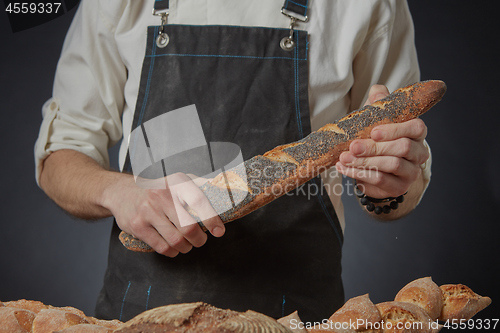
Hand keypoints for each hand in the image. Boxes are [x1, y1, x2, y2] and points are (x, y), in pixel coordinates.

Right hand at [102, 172, 224, 256]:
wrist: (121, 192)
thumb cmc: (156, 189)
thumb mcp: (177, 181)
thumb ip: (200, 186)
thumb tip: (225, 192)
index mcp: (176, 182)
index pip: (198, 201)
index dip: (212, 219)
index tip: (218, 231)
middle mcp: (161, 195)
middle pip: (189, 227)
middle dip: (199, 239)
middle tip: (200, 240)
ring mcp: (148, 211)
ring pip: (176, 240)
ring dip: (186, 247)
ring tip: (187, 245)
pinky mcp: (137, 226)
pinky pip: (162, 247)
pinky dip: (172, 252)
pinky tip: (174, 248)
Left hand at [335, 85, 429, 199]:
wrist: (374, 168)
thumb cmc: (377, 139)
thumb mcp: (376, 119)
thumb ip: (379, 104)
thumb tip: (378, 90)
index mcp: (416, 133)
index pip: (416, 128)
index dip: (395, 129)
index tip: (374, 132)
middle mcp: (418, 152)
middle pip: (402, 148)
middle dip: (374, 147)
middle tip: (353, 146)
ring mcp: (410, 172)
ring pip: (392, 165)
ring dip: (365, 161)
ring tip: (344, 158)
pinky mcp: (399, 187)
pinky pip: (381, 180)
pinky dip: (359, 174)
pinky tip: (344, 168)